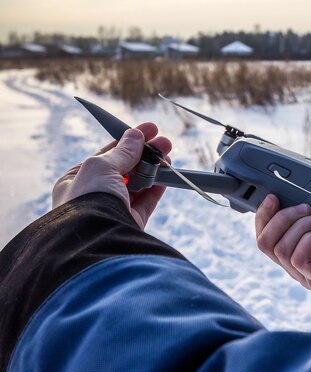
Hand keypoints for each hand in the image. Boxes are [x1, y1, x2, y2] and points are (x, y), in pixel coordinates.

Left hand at [52, 122, 171, 228]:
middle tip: (165, 143)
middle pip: (126, 168)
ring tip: (168, 158)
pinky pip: (146, 202)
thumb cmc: (88, 200)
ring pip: (138, 184)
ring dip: (154, 169)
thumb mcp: (102, 166)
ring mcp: (113, 209)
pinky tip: (167, 177)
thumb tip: (135, 135)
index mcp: (77, 179)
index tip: (149, 130)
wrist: (95, 238)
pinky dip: (157, 189)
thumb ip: (122, 151)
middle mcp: (94, 194)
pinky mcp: (130, 223)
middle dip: (147, 153)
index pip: (107, 154)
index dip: (129, 140)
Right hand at [255, 194, 310, 310]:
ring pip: (281, 248)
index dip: (262, 215)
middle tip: (306, 208)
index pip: (263, 237)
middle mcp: (292, 267)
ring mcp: (303, 276)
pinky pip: (299, 257)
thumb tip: (305, 196)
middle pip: (265, 242)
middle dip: (282, 217)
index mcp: (291, 254)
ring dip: (302, 225)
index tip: (273, 197)